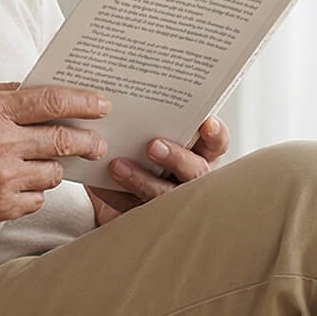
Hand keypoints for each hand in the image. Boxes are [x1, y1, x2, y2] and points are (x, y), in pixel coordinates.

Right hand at [0, 82, 108, 229]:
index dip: (84, 101)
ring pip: (54, 173)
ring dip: (55, 166)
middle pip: (65, 140)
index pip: (52, 101)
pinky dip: (34, 191)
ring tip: (42, 162)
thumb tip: (40, 91)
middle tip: (98, 142)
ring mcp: (1, 180)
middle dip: (88, 141)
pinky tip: (17, 182)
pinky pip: (36, 199)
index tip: (102, 104)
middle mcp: (0, 145)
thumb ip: (2, 94)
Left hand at [86, 115, 230, 226]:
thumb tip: (125, 96)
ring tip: (117, 166)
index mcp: (200, 153)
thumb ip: (149, 120)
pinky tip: (99, 185)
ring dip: (142, 181)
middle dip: (176, 158)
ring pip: (165, 196)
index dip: (215, 134)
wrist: (117, 190)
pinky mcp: (148, 219)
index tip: (206, 122)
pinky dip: (114, 195)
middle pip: (195, 172)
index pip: (217, 143)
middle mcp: (192, 179)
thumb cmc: (141, 152)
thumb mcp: (150, 133)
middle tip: (153, 146)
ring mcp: (173, 202)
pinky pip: (132, 209)